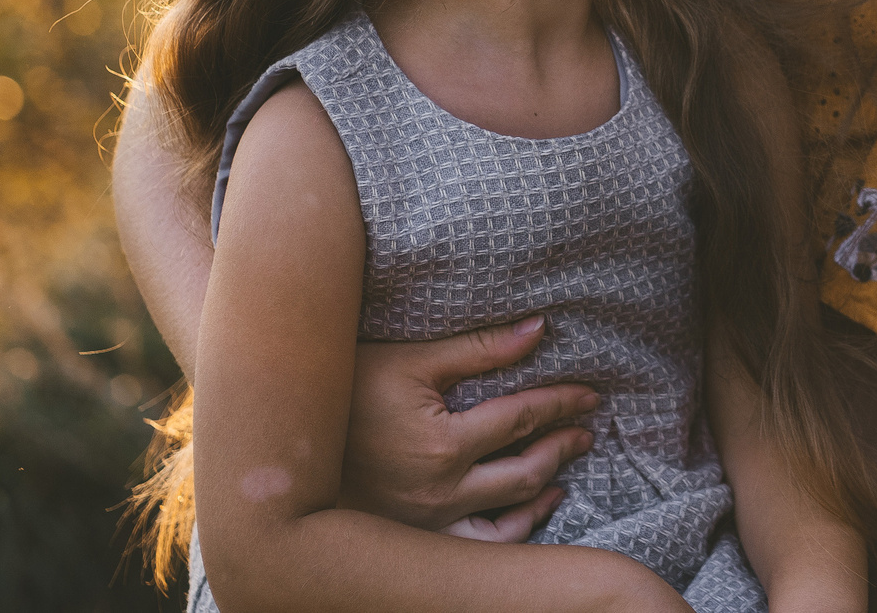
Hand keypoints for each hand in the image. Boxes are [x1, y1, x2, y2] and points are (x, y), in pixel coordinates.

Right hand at [340, 316, 598, 536]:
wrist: (287, 441)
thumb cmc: (347, 389)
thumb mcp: (412, 360)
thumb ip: (479, 348)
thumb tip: (539, 329)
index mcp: (443, 445)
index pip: (522, 419)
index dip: (560, 404)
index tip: (589, 394)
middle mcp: (440, 493)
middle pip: (525, 472)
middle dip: (562, 446)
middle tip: (586, 427)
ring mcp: (429, 523)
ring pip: (509, 518)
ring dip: (545, 489)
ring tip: (566, 466)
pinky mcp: (417, 538)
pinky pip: (479, 548)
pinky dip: (515, 531)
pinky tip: (532, 507)